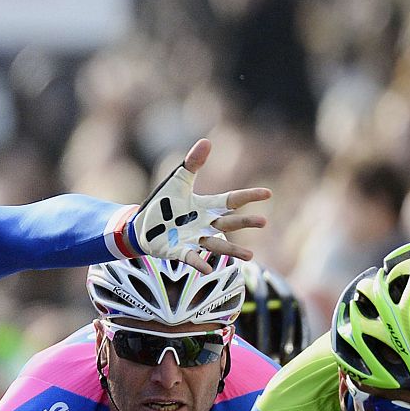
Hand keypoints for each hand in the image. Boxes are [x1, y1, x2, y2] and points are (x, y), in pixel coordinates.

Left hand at [130, 139, 269, 270]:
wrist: (142, 225)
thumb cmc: (164, 204)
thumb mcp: (178, 181)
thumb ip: (192, 164)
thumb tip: (207, 141)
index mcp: (205, 206)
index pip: (231, 200)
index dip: (249, 196)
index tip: (268, 193)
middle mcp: (204, 224)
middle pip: (228, 223)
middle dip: (245, 222)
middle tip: (264, 222)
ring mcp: (193, 239)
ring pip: (216, 245)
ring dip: (232, 250)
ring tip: (250, 256)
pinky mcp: (178, 251)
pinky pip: (191, 257)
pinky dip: (198, 262)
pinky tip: (208, 269)